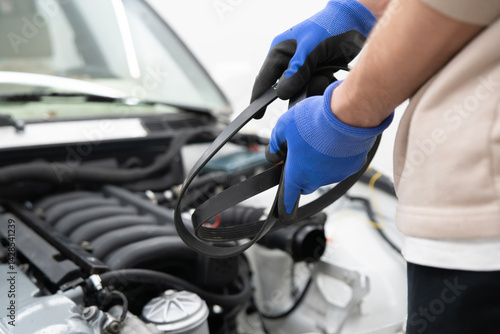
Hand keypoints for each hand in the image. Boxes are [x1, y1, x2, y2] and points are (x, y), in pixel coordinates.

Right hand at [251, 0, 375, 102]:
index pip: (264, 78)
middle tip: (312, 87)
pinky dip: (322, 87)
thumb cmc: (332, 26)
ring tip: (325, 76)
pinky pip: (314, 88)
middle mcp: (290, 61)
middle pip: (285, 89)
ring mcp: (304, 68)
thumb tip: (282, 93)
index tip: (256, 115)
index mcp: (280, 52)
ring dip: (314, 88)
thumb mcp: (312, 48)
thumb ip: (296, 71)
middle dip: (298, 92)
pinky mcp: (317, 72)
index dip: (259, 97)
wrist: (357, 21)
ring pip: (301, 91)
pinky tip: (331, 77)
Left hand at [266, 81, 392, 216]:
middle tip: (301, 152)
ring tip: (321, 138)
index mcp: (298, 174)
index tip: (285, 212)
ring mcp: (336, 175)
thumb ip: (275, 142)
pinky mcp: (352, 167)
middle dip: (302, 172)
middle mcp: (317, 179)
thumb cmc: (315, 121)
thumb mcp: (283, 126)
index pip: (288, 196)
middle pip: (306, 183)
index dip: (285, 204)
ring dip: (321, 162)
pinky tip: (336, 139)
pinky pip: (341, 165)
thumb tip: (273, 153)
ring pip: (324, 173)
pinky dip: (337, 156)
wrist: (348, 115)